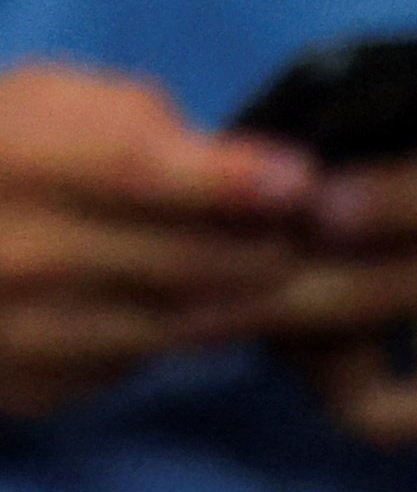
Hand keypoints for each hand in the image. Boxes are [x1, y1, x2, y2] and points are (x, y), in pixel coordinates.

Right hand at [0, 60, 312, 418]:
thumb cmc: (0, 154)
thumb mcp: (42, 104)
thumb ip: (135, 123)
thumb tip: (244, 170)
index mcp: (9, 158)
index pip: (131, 168)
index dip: (226, 179)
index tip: (300, 182)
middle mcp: (5, 252)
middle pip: (177, 261)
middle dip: (264, 247)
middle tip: (310, 232)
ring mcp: (15, 330)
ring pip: (176, 325)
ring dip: (239, 299)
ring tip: (268, 264)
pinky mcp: (30, 387)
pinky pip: (139, 363)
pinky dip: (178, 334)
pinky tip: (189, 304)